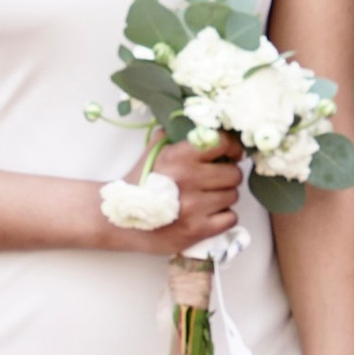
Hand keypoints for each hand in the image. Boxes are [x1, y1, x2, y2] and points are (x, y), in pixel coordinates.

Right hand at [98, 140, 240, 259]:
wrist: (119, 220)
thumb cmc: (139, 184)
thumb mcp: (153, 153)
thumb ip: (174, 136)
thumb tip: (197, 124)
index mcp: (179, 156)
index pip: (223, 143)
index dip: (232, 148)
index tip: (230, 154)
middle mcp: (189, 180)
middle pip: (234, 174)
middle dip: (227, 176)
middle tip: (215, 180)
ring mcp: (194, 207)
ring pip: (233, 196)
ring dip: (223, 197)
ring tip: (206, 198)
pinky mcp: (197, 230)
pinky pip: (230, 218)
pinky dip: (223, 217)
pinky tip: (208, 214)